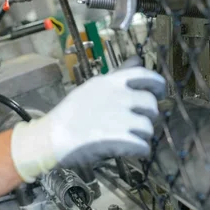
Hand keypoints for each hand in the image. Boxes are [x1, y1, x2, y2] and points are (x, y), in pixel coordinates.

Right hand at [10, 66, 165, 181]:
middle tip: (135, 123)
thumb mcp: (94, 87)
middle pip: (151, 105)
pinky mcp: (120, 140)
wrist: (51, 137)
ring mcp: (121, 119)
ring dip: (141, 135)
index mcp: (112, 82)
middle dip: (147, 116)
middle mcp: (120, 97)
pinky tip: (128, 150)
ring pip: (148, 128)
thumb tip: (137, 59)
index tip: (156, 94)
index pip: (147, 76)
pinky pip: (143, 147)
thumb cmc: (70, 113)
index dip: (157, 86)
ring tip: (127, 138)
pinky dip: (138, 151)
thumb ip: (119, 74)